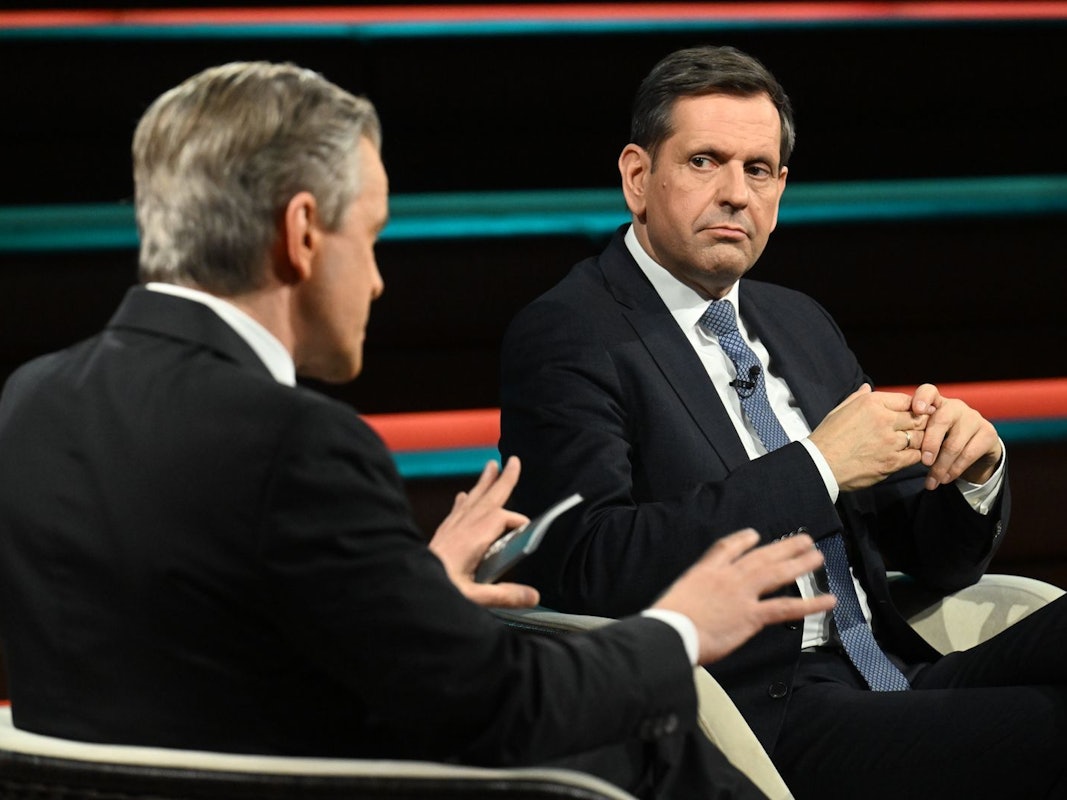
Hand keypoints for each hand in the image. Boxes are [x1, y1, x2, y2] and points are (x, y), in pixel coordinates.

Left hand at [429, 456, 539, 608]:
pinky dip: (462, 501)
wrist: (405, 585)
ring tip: (491, 466)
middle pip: (487, 499)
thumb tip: (532, 595)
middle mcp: (461, 529)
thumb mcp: (474, 598)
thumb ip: (504, 595)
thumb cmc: (436, 591)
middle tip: (513, 461)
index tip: (527, 531)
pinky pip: (455, 511)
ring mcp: (450, 530)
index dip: (518, 521)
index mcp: (472, 540)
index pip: (502, 519)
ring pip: (471, 500)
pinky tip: (463, 495)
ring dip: (483, 483)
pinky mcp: (441, 536)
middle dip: (503, 480)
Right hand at [652, 529, 834, 664]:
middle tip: (803, 540)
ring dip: (799, 563)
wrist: (670, 632)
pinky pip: (786, 608)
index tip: (753, 535)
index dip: (743, 540)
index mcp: (704, 571)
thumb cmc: (666, 621)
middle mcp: (726, 577)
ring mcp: (741, 594)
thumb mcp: (675, 599)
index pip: (726, 548)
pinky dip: (810, 604)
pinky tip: (827, 600)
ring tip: (817, 556)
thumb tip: (696, 609)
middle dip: (783, 547)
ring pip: (776, 573)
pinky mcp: (751, 615)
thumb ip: (691, 599)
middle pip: (760, 556)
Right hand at [809, 384, 927, 490]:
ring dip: (917, 441)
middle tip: (913, 430)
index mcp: (872, 403)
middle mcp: (884, 419)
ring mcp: (890, 441)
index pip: (907, 400)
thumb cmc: (827, 437)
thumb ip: (858, 398)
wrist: (820, 465)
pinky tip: (904, 456)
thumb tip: (867, 387)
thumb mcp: (839, 410)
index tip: (910, 414)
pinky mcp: (892, 462)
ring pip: (920, 437)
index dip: (912, 408)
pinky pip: (915, 456)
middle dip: (918, 424)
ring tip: (908, 444)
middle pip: (918, 418)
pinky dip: (913, 456)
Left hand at [910, 383, 1001, 489]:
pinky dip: (954, 470)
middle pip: (941, 420)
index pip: (928, 391)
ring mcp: (973, 418)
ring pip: (954, 443)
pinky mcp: (988, 432)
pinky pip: (969, 454)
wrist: (975, 451)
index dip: (922, 398)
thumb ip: (915, 434)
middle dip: (930, 444)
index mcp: (936, 403)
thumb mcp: (926, 435)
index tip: (917, 410)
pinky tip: (945, 479)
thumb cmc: (940, 441)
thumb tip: (898, 446)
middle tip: (924, 462)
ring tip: (931, 481)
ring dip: (941, 466)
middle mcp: (955, 406)